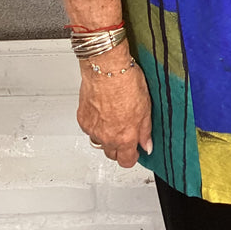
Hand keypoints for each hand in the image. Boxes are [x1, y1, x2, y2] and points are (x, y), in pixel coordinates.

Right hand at [77, 48, 152, 167]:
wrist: (106, 67)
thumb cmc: (126, 82)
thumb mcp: (146, 107)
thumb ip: (146, 131)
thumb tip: (147, 145)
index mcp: (125, 137)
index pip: (127, 161)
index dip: (132, 157)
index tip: (135, 150)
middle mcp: (108, 137)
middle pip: (112, 154)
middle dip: (119, 147)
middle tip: (125, 132)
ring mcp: (93, 129)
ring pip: (99, 142)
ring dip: (106, 136)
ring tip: (113, 119)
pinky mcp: (83, 120)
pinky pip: (89, 130)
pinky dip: (95, 124)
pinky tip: (102, 111)